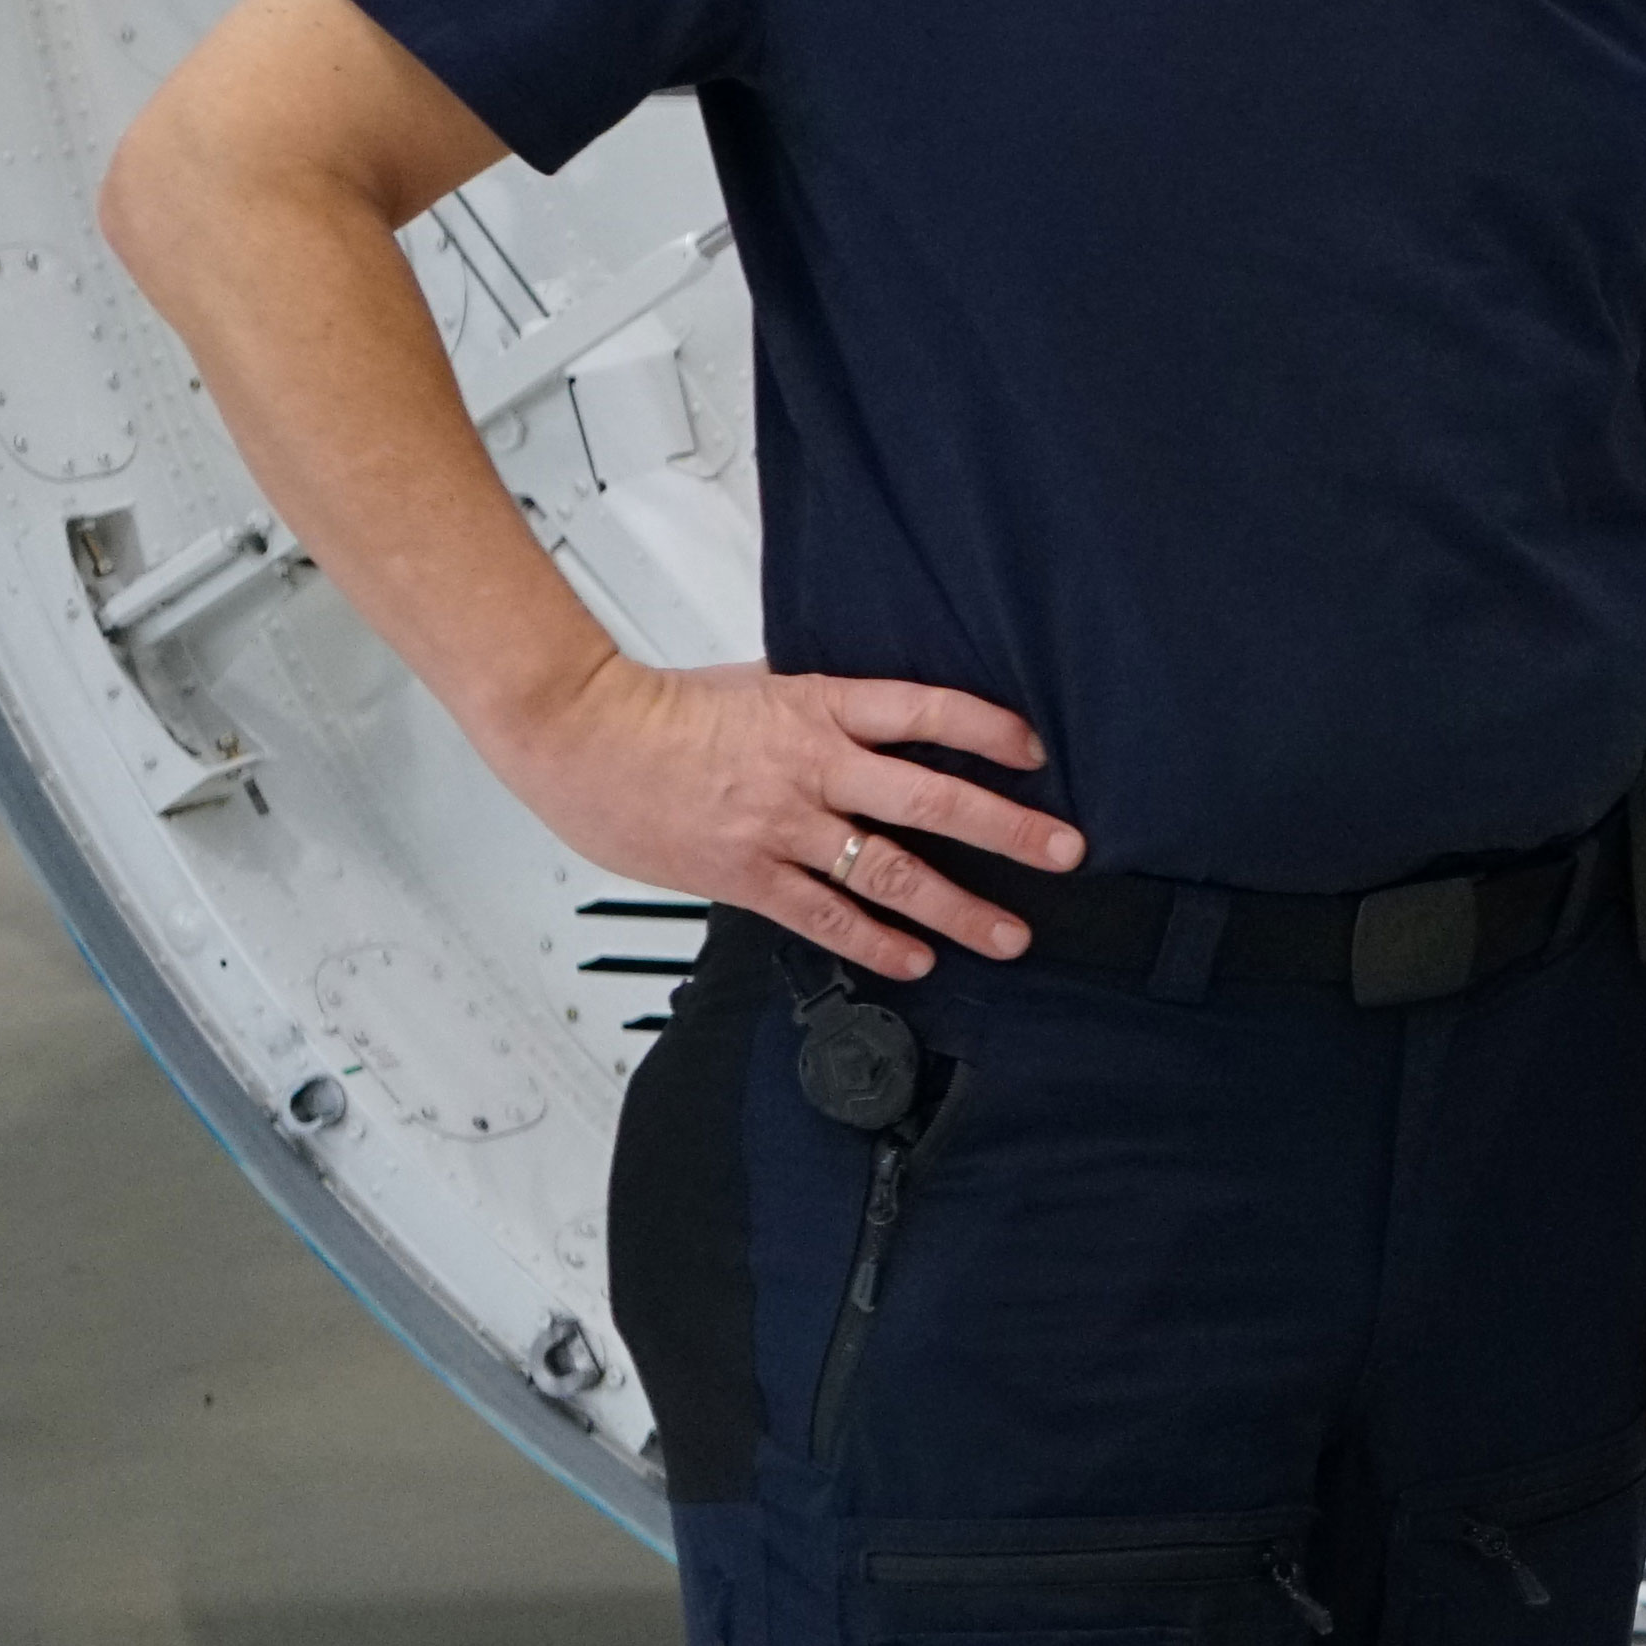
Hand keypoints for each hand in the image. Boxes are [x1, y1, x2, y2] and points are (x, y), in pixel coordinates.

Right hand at [487, 654, 1074, 975]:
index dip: (987, 729)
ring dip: (957, 906)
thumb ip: (825, 707)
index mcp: (820, 707)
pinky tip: (917, 961)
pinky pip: (823, 917)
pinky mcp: (744, 876)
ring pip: (887, 871)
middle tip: (1065, 852)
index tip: (1036, 752)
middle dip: (1008, 828)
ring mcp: (780, 826)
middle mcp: (812, 767)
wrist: (580, 737)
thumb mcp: (761, 684)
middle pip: (930, 799)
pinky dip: (876, 942)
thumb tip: (884, 715)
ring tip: (1010, 933)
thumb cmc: (664, 708)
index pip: (925, 711)